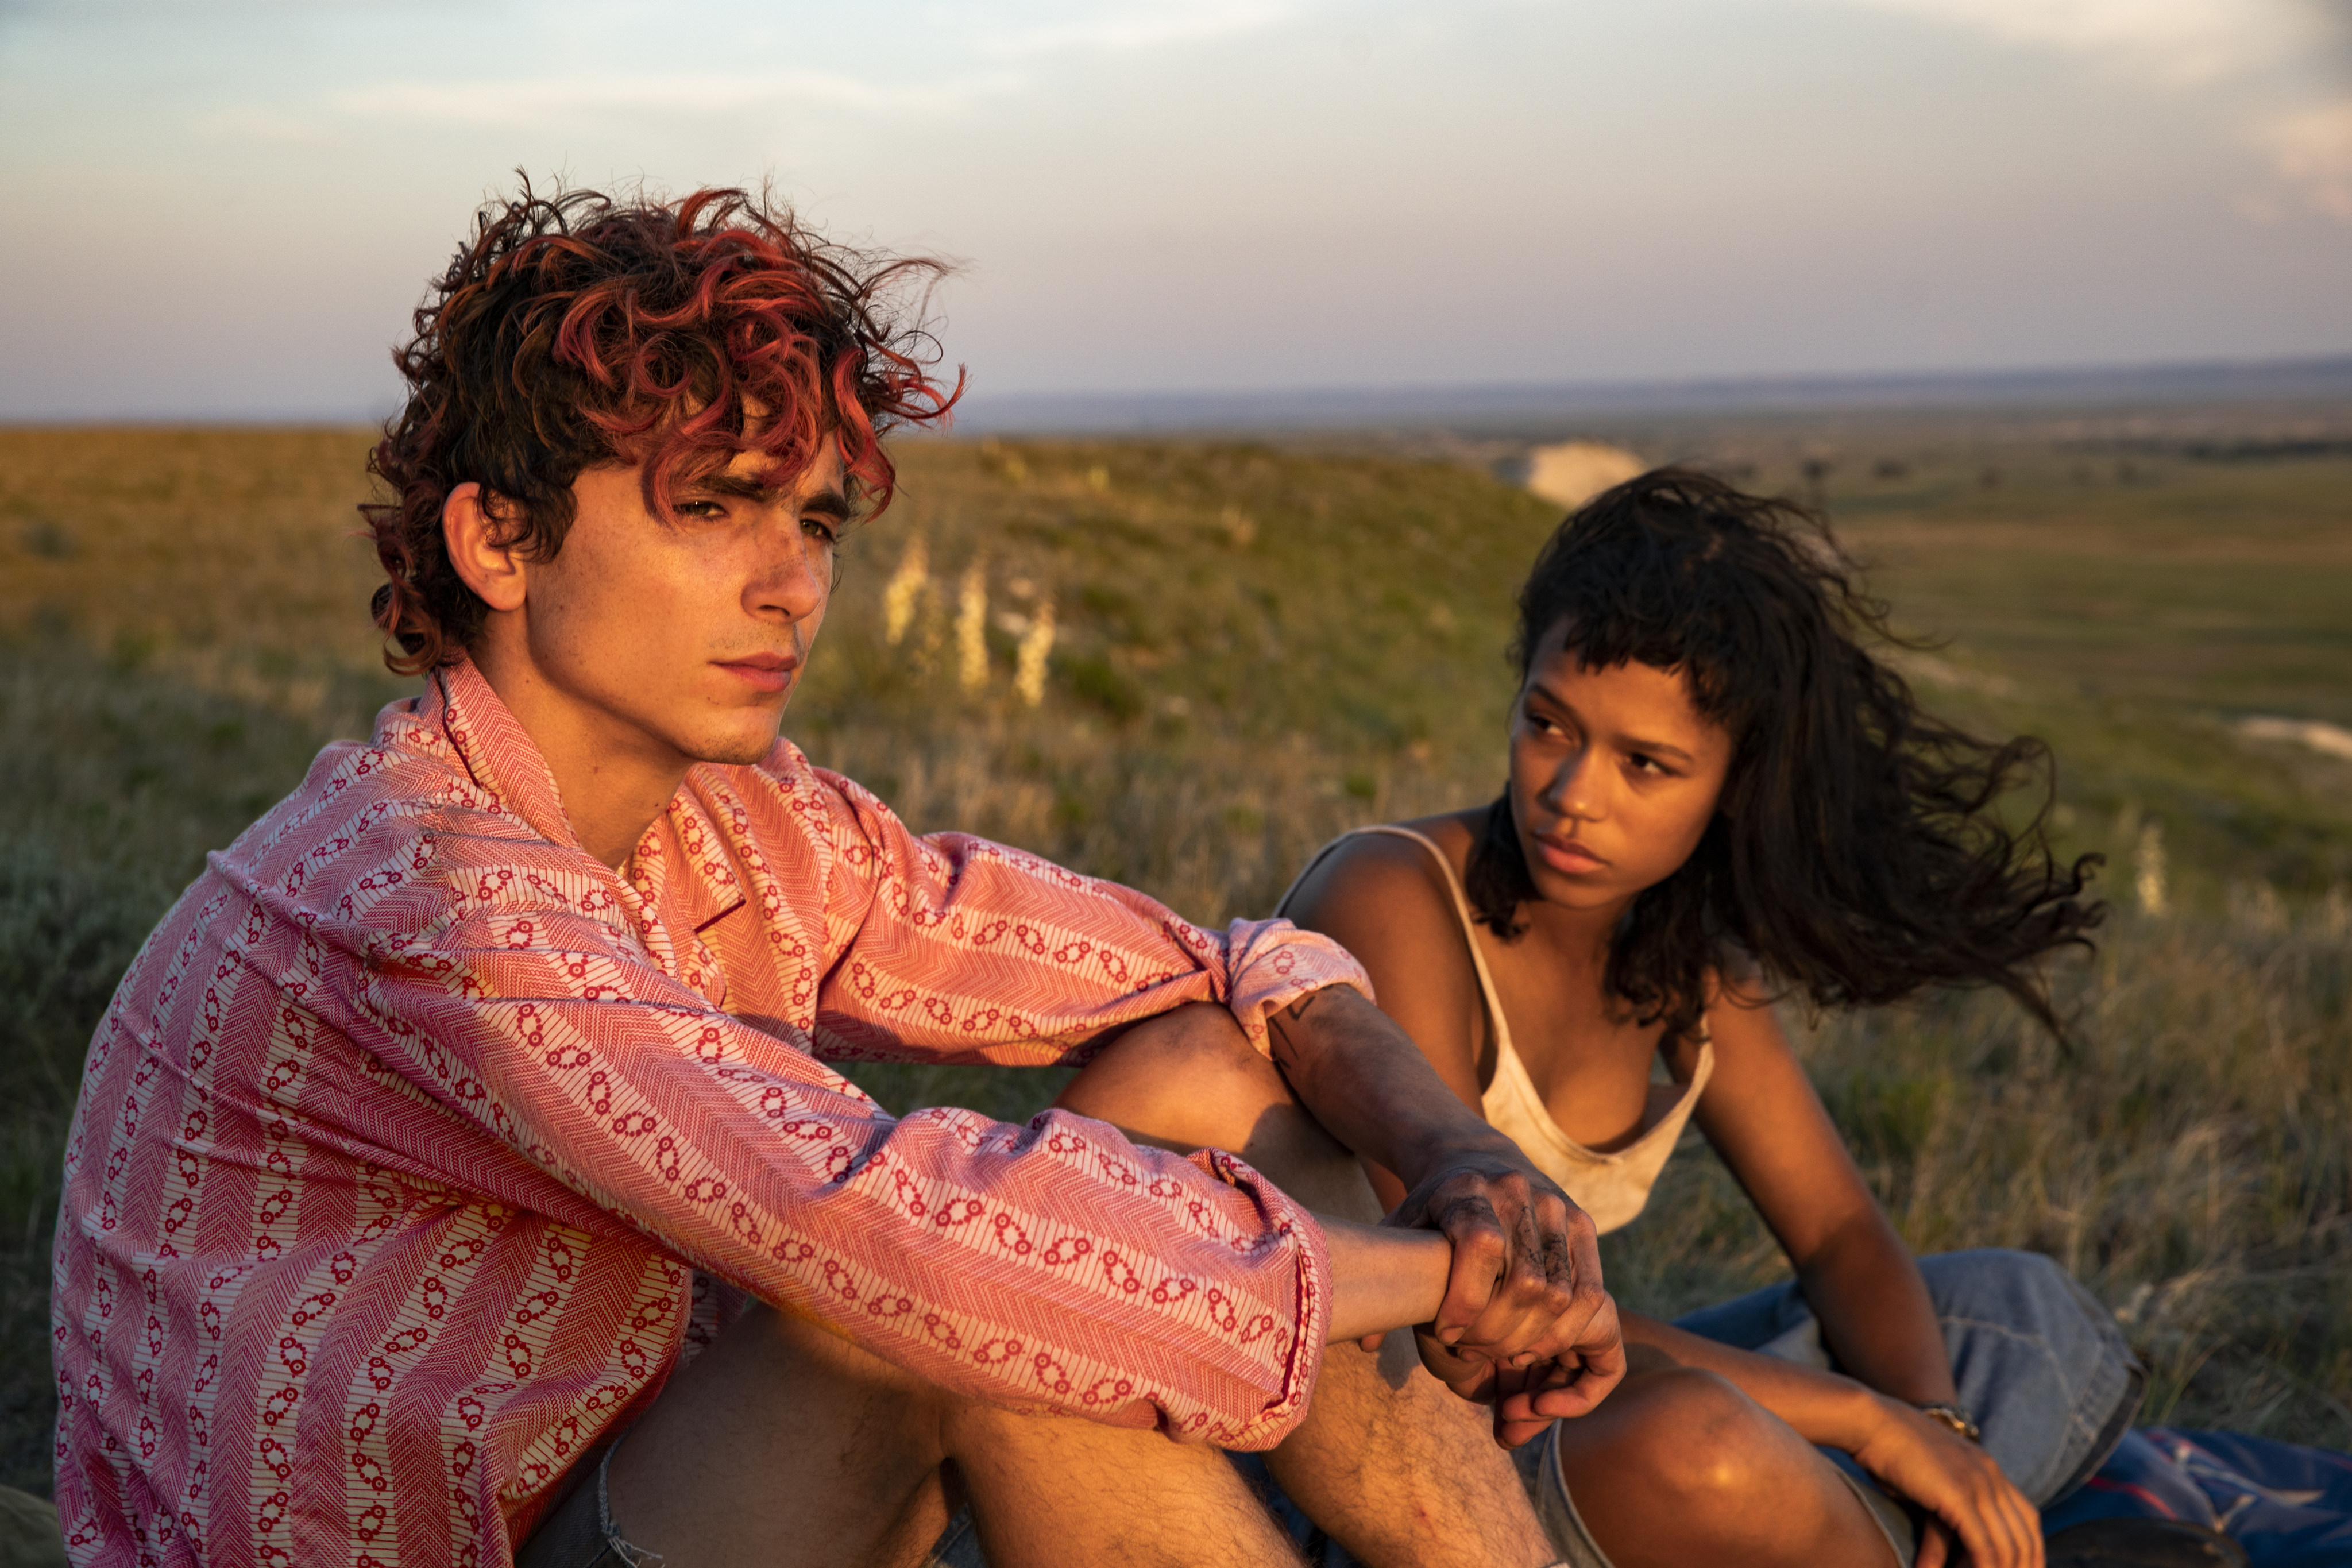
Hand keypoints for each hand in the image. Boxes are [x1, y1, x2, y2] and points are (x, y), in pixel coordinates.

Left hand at [1383, 1147, 1623, 1443]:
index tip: (1445, 1333)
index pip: (1479, 1246)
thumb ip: (1384, 1280)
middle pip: (1525, 1281)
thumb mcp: (1400, 1229)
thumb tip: (1365, 1343)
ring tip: (1502, 1352)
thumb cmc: (1433, 1208)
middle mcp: (1518, 1192)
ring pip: (1560, 1293)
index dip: (1466, 1300)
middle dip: (1498, 1332)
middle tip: (1474, 1351)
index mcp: (1466, 1188)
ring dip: (1532, 1338)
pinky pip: (1590, 1291)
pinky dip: (1566, 1329)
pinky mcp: (1582, 1224)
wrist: (1478, 1159)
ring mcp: (1556, 1207)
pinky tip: (1535, 1344)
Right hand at [1847, 1397, 2042, 1567]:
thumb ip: (1944, 1499)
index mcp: (1986, 1467)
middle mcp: (1990, 1474)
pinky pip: (1983, 1545)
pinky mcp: (1958, 1495)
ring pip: (2008, 1545)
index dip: (2030, 1550)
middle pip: (2026, 1535)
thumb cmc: (1886, 1448)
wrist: (1869, 1419)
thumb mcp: (1927, 1473)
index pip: (2028, 1518)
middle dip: (2024, 1567)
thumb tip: (1940, 1529)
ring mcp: (1977, 1484)